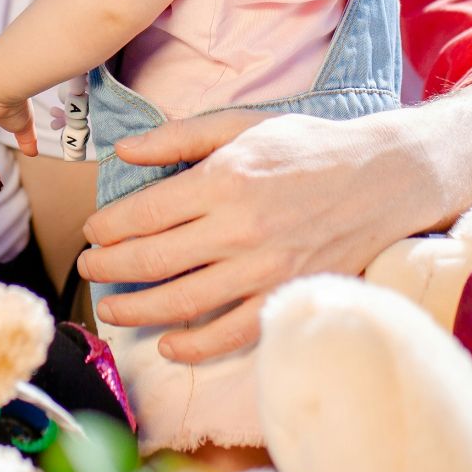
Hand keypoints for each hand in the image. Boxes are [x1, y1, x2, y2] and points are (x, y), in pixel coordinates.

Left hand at [77, 105, 447, 363]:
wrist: (382, 178)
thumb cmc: (306, 147)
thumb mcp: (241, 125)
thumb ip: (178, 138)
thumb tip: (123, 151)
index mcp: (225, 179)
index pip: (144, 213)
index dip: (107, 227)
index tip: (92, 232)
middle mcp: (240, 227)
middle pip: (152, 260)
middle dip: (109, 269)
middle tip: (88, 269)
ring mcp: (265, 268)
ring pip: (183, 302)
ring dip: (137, 310)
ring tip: (112, 308)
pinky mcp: (286, 294)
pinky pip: (231, 333)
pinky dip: (194, 346)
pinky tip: (168, 344)